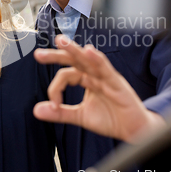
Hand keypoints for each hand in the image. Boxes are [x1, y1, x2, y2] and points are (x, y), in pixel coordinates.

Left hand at [33, 35, 164, 142]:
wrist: (134, 131)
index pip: (65, 74)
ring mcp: (106, 76)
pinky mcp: (117, 83)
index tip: (53, 104)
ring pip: (88, 59)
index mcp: (86, 79)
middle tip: (38, 54)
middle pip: (73, 59)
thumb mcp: (81, 117)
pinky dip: (97, 59)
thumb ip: (60, 112)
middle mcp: (94, 74)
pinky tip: (88, 51)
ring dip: (73, 49)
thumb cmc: (111, 119)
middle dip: (56, 55)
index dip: (55, 88)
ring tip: (60, 41)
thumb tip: (36, 110)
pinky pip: (106, 69)